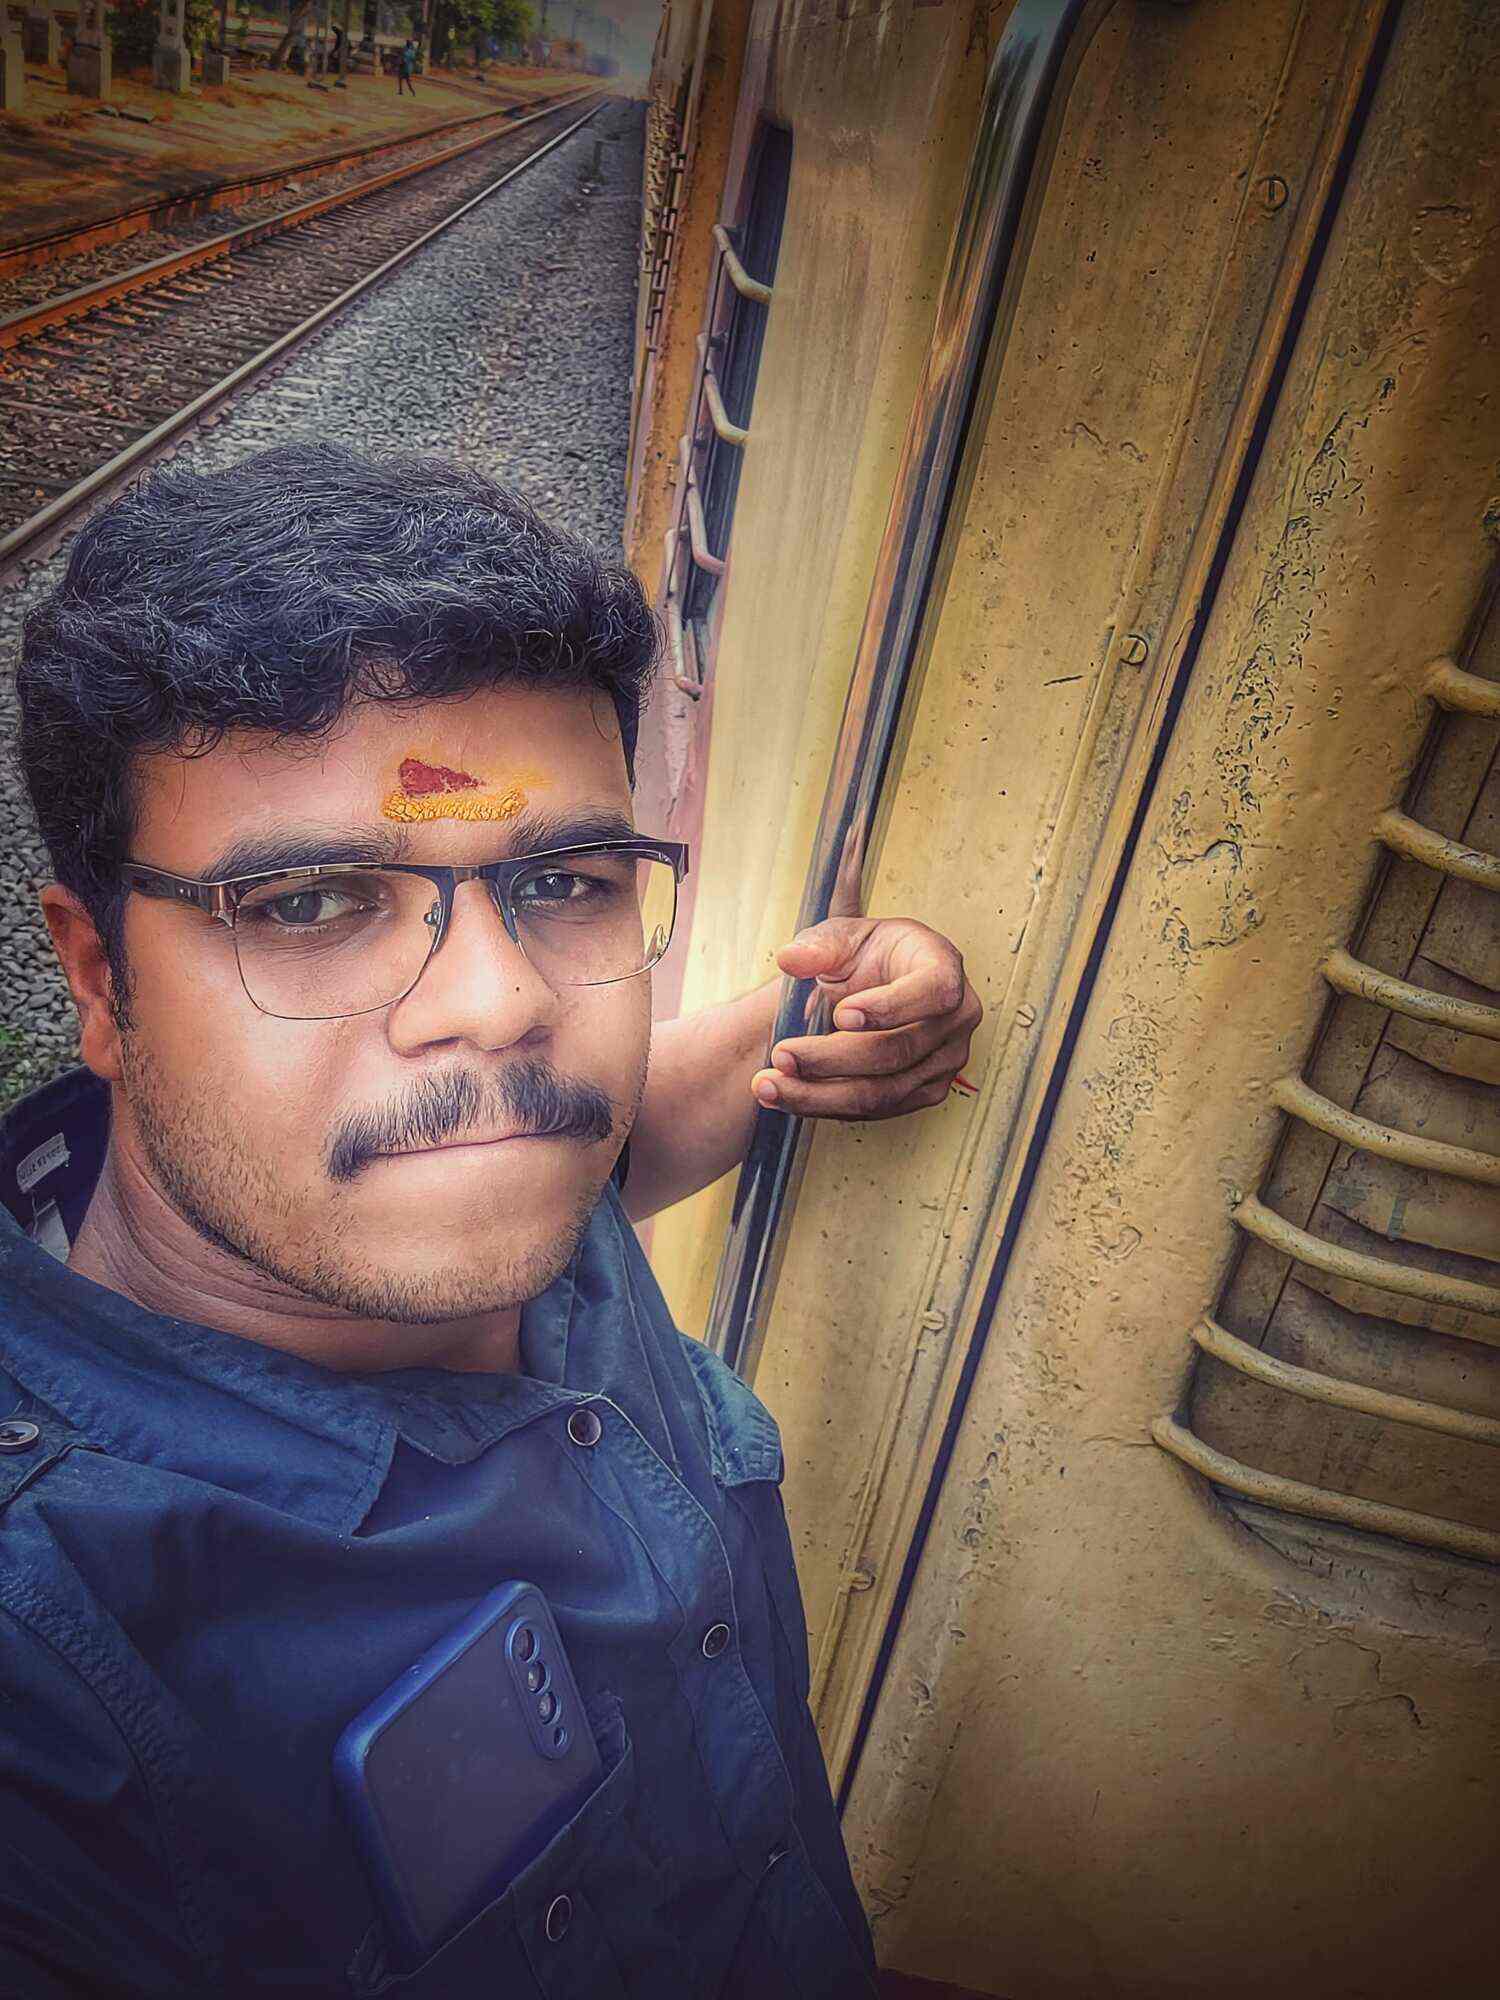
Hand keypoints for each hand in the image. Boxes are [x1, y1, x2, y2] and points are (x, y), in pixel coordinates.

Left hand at [750, 917, 981, 1119]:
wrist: (875, 983)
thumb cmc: (867, 954)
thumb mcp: (842, 936)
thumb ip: (818, 946)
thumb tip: (790, 959)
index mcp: (944, 968)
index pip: (934, 992)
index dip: (890, 1007)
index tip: (840, 1014)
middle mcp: (955, 1020)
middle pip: (897, 1052)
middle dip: (832, 1059)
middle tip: (782, 1055)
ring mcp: (944, 1061)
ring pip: (883, 1092)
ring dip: (819, 1094)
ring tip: (771, 1085)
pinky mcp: (923, 1092)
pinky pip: (875, 1110)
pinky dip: (828, 1106)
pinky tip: (791, 1095)